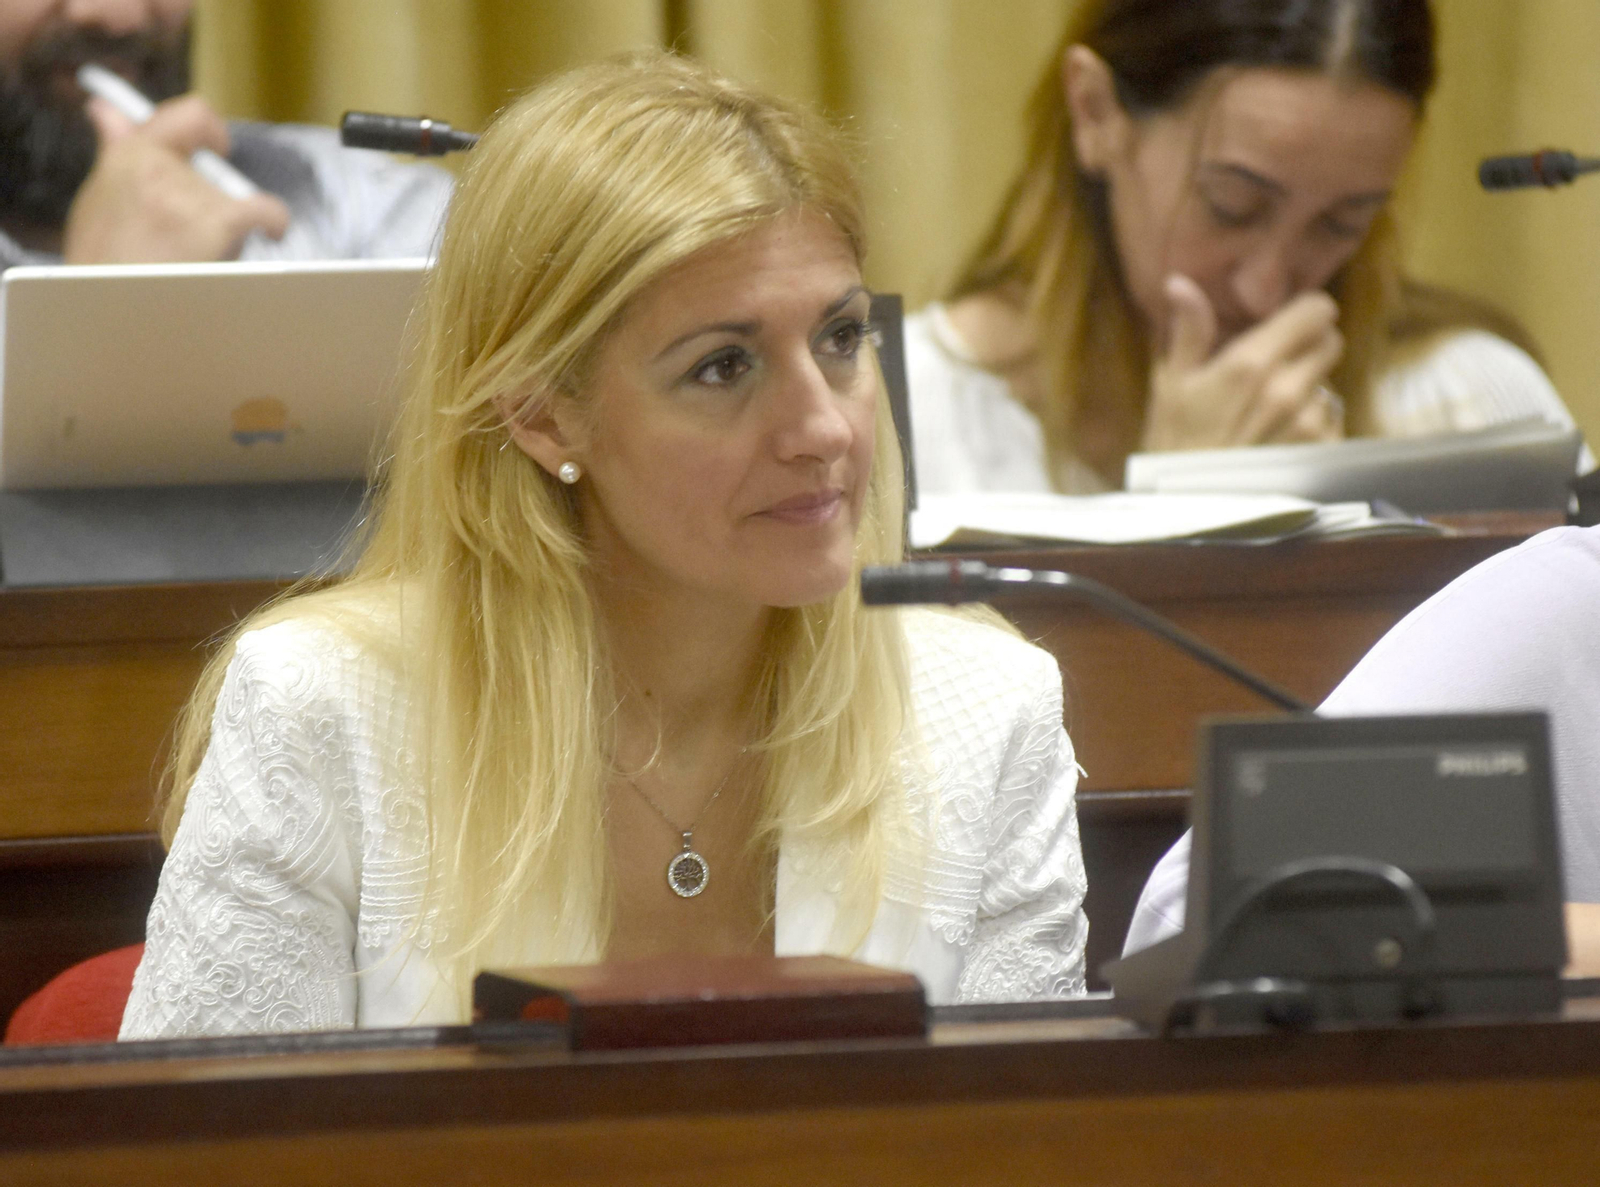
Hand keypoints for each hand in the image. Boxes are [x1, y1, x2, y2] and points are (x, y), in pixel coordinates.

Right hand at [62, 94, 290, 264]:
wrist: (106, 303)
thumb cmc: (102, 261)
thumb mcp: (99, 197)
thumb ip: (116, 154)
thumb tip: (107, 111)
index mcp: (128, 155)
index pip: (179, 116)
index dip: (205, 127)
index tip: (212, 145)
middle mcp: (158, 164)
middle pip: (212, 153)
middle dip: (217, 171)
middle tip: (215, 202)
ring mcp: (187, 193)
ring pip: (230, 193)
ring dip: (224, 218)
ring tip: (198, 251)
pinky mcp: (215, 221)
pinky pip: (264, 209)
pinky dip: (274, 221)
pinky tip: (272, 233)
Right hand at [1142, 274, 1345, 452]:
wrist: (1187, 508)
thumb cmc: (1172, 444)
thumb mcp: (1169, 385)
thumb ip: (1187, 331)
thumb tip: (1181, 283)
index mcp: (1251, 363)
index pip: (1316, 311)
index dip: (1305, 311)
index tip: (1290, 321)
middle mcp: (1287, 388)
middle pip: (1330, 341)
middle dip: (1309, 346)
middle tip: (1279, 363)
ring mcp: (1307, 424)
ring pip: (1329, 383)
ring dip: (1309, 389)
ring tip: (1273, 410)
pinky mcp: (1317, 452)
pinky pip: (1332, 422)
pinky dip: (1314, 425)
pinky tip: (1281, 437)